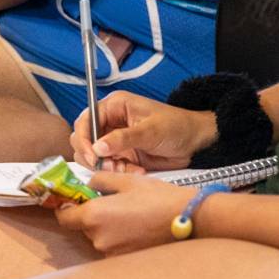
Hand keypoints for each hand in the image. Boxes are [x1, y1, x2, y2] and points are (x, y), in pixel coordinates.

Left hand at [53, 172, 190, 255]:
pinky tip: (136, 228)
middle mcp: (99, 239)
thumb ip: (101, 180)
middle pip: (82, 228)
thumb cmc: (158, 198)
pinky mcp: (125, 261)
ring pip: (99, 238)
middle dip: (91, 216)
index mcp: (94, 216)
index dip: (66, 209)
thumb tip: (89, 184)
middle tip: (110, 204)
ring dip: (107, 228)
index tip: (73, 201)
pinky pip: (113, 247)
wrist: (189, 220)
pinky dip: (119, 239)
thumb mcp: (128, 180)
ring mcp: (112, 253)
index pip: (64, 218)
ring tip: (129, 216)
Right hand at [71, 91, 217, 172]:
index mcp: (114, 106)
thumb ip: (123, 139)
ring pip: (94, 157)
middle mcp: (110, 122)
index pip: (85, 121)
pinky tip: (138, 170)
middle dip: (94, 157)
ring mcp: (114, 140)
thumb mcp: (150, 131)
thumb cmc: (176, 127)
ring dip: (108, 167)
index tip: (93, 157)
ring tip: (129, 168)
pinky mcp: (121, 155)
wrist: (195, 143)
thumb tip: (97, 147)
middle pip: (83, 140)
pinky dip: (119, 172)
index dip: (83, 139)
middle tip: (112, 166)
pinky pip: (109, 167)